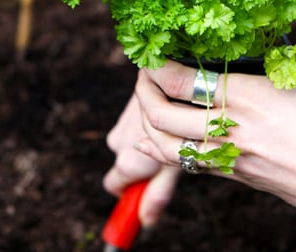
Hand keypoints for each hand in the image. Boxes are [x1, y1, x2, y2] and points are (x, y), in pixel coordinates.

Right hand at [103, 93, 179, 226]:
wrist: (169, 74)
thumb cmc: (181, 121)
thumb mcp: (176, 162)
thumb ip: (158, 192)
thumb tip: (146, 221)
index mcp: (127, 162)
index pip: (114, 185)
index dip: (130, 187)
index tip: (147, 180)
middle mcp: (118, 142)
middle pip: (125, 161)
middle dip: (144, 158)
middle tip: (171, 149)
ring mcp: (122, 122)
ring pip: (132, 140)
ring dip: (148, 138)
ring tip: (174, 128)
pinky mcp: (130, 105)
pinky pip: (135, 122)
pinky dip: (148, 122)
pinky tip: (170, 112)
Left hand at [133, 61, 295, 249]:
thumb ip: (262, 73)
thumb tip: (239, 61)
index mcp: (247, 95)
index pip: (181, 78)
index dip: (157, 66)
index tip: (153, 55)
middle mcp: (231, 128)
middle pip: (162, 112)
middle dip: (143, 91)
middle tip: (144, 76)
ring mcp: (229, 158)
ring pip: (165, 144)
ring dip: (146, 122)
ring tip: (148, 104)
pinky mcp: (235, 177)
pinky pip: (186, 164)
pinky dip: (163, 149)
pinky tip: (157, 137)